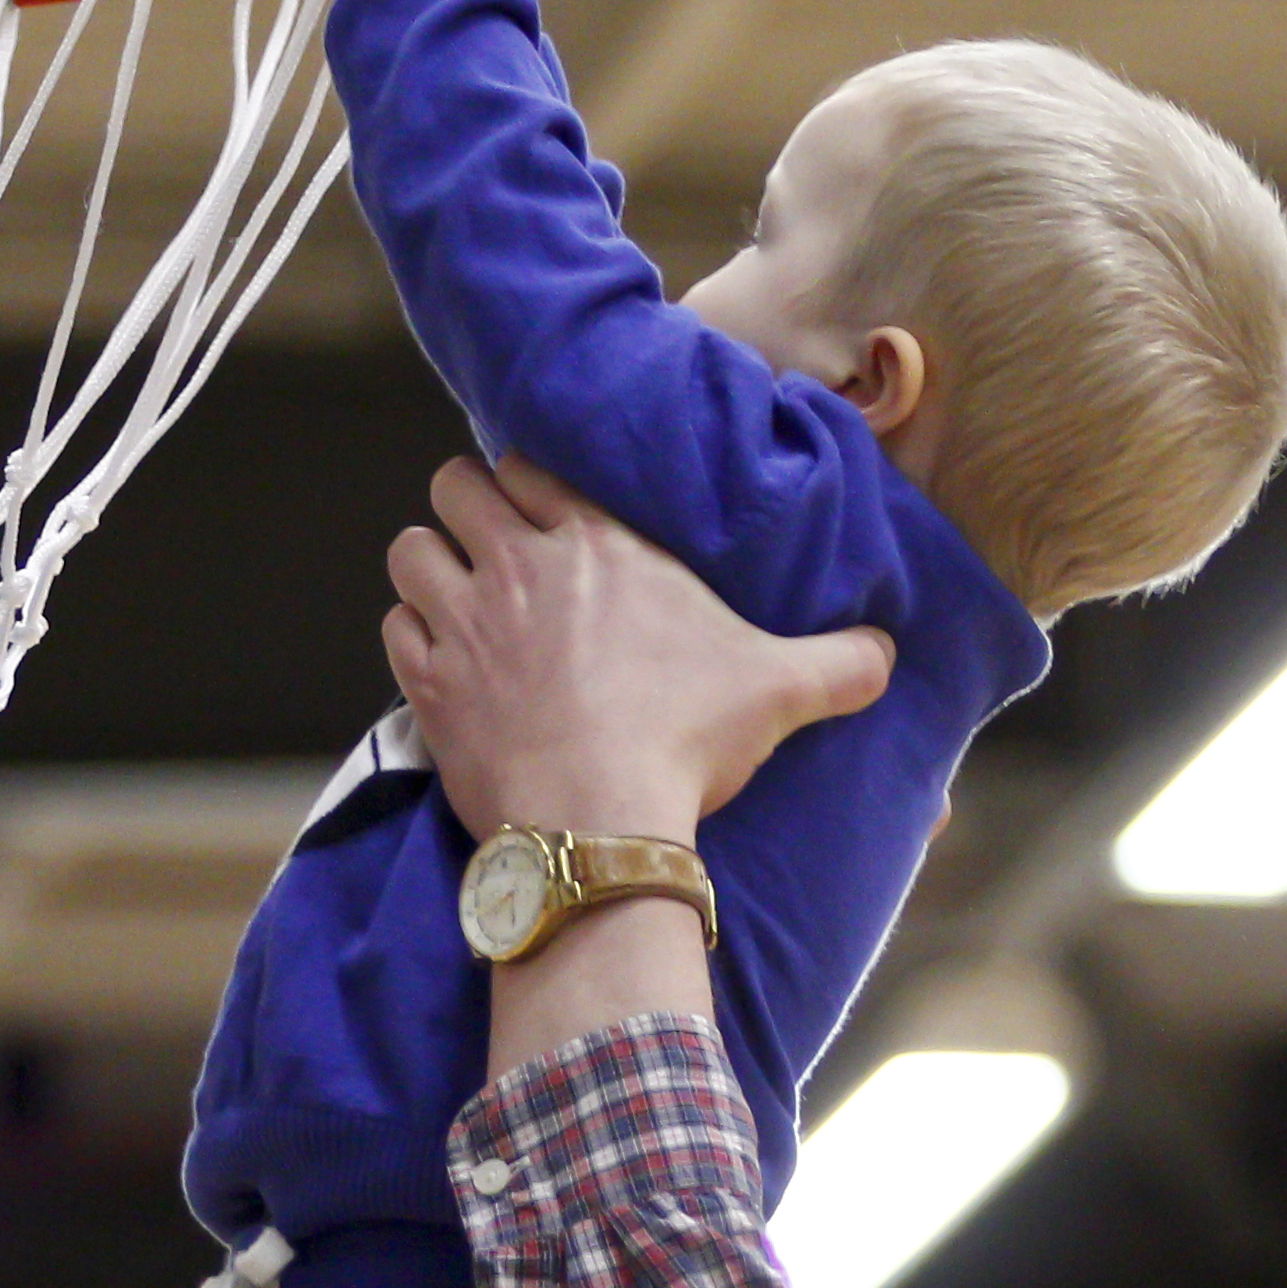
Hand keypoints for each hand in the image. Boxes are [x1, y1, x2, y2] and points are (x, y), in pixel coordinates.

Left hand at [385, 457, 891, 842]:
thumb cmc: (687, 741)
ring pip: (411, 551)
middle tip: (493, 547)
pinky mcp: (431, 686)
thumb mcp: (782, 691)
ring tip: (456, 596)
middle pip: (454, 487)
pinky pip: (396, 630)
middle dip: (467, 508)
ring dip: (430, 568)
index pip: (529, 465)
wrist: (600, 822)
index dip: (529, 484)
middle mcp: (519, 565)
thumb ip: (840, 663)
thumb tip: (890, 655)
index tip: (542, 512)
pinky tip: (441, 661)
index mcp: (597, 541)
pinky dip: (413, 638)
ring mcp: (465, 622)